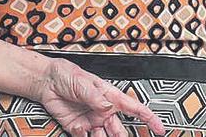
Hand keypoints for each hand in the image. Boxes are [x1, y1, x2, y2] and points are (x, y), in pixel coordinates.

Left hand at [31, 58, 166, 136]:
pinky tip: (80, 127)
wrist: (45, 81)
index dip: (149, 118)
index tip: (160, 129)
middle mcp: (103, 111)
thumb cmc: (66, 75)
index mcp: (110, 96)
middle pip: (120, 130)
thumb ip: (95, 96)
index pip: (134, 108)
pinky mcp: (77, 127)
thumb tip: (107, 107)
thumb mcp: (81, 82)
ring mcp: (92, 120)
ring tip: (99, 134)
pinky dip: (84, 136)